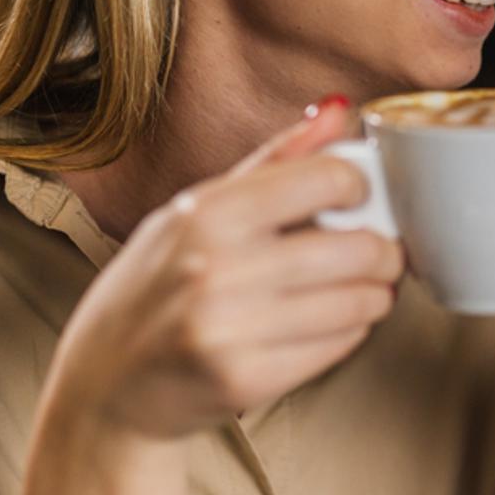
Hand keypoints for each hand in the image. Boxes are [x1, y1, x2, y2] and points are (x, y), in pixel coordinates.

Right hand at [46, 100, 405, 440]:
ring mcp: (229, 328)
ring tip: (356, 291)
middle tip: (380, 254)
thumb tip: (340, 110)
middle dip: (386, 252)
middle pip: (361, 248)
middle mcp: (216, 267)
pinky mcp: (245, 380)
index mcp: (209, 213)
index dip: (361, 187)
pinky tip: (325, 325)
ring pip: (361, 301)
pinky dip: (348, 332)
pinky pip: (341, 345)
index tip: (359, 199)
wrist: (109, 384)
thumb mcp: (199, 209)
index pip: (330, 178)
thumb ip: (276, 159)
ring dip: (373, 295)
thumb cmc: (159, 284)